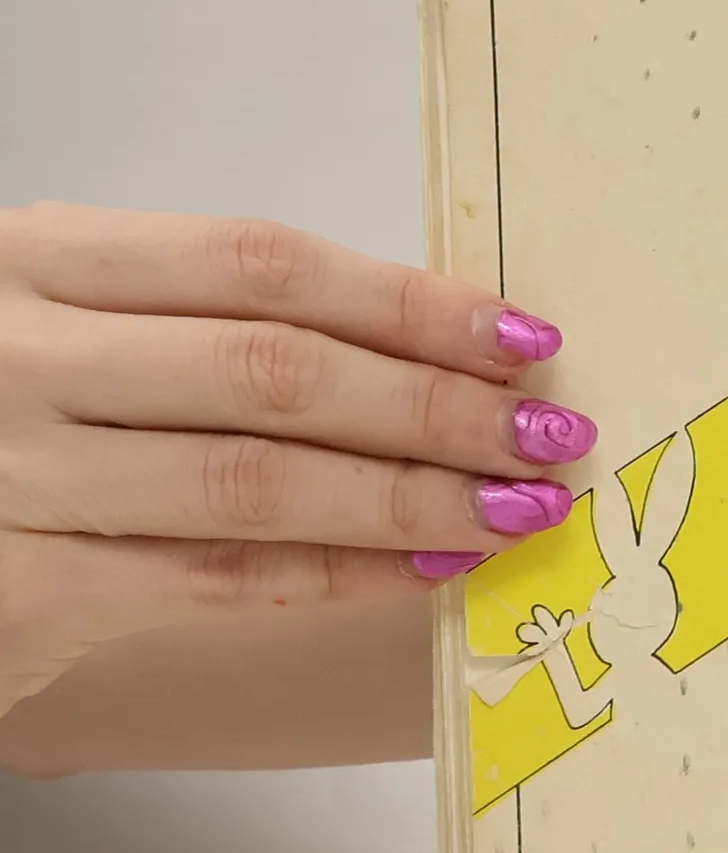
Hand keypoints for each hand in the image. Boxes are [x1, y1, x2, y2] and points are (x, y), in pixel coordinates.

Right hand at [0, 203, 598, 719]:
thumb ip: (205, 320)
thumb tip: (423, 344)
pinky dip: (341, 573)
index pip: (264, 263)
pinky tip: (428, 565)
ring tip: (518, 506)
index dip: (409, 299)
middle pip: (276, 371)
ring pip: (258, 482)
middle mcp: (20, 354)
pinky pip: (218, 580)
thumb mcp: (72, 322)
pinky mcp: (20, 593)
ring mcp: (11, 475)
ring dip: (412, 495)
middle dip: (435, 404)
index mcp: (42, 260)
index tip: (523, 333)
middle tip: (549, 433)